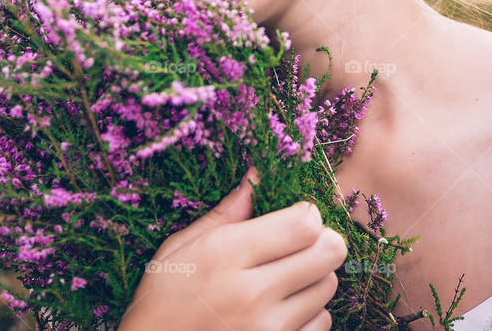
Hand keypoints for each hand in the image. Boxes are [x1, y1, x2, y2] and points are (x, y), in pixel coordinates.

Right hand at [118, 167, 345, 330]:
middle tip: (300, 242)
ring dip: (314, 276)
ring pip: (328, 286)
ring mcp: (269, 329)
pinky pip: (322, 322)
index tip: (295, 215)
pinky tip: (283, 307)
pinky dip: (310, 311)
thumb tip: (256, 175)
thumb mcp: (181, 247)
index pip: (303, 224)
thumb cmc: (163, 298)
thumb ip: (225, 213)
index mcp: (225, 255)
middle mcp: (253, 293)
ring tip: (284, 276)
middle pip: (328, 252)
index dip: (306, 213)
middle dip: (320, 240)